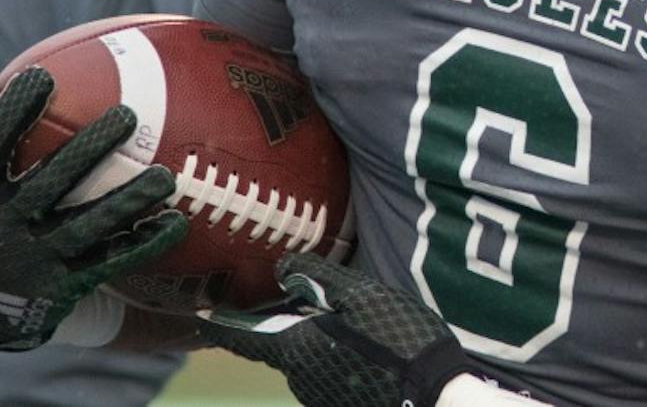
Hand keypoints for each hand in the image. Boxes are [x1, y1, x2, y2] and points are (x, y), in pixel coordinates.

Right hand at [0, 66, 187, 349]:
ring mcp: (37, 256)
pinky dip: (144, 243)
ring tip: (165, 177)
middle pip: (51, 183)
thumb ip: (3, 143)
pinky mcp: (63, 284)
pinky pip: (109, 262)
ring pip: (87, 225)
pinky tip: (177, 223)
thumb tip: (8, 82)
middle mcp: (8, 224)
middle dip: (88, 150)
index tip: (42, 76)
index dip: (15, 114)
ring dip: (128, 200)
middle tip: (127, 115)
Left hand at [199, 253, 545, 406]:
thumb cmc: (397, 340)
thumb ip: (319, 279)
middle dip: (289, 322)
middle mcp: (298, 378)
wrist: (433, 397)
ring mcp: (319, 396)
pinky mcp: (340, 402)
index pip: (242, 337)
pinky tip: (367, 345)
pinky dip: (337, 355)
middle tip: (310, 296)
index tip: (198, 313)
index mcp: (295, 349)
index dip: (218, 323)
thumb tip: (283, 268)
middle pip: (280, 345)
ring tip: (353, 320)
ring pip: (307, 358)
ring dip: (318, 339)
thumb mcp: (361, 296)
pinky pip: (327, 372)